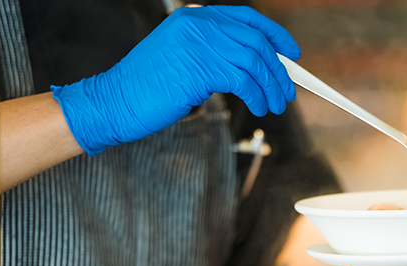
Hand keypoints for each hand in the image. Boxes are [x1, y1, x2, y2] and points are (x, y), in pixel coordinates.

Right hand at [51, 6, 299, 154]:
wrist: (116, 101)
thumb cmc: (149, 87)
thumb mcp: (183, 58)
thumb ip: (214, 52)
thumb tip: (255, 66)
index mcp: (194, 16)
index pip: (246, 18)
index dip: (274, 34)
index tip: (291, 53)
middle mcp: (198, 23)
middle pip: (255, 41)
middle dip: (277, 70)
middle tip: (286, 92)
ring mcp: (197, 43)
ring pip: (253, 62)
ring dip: (270, 86)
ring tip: (276, 105)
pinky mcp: (198, 67)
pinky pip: (242, 80)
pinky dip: (257, 96)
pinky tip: (259, 107)